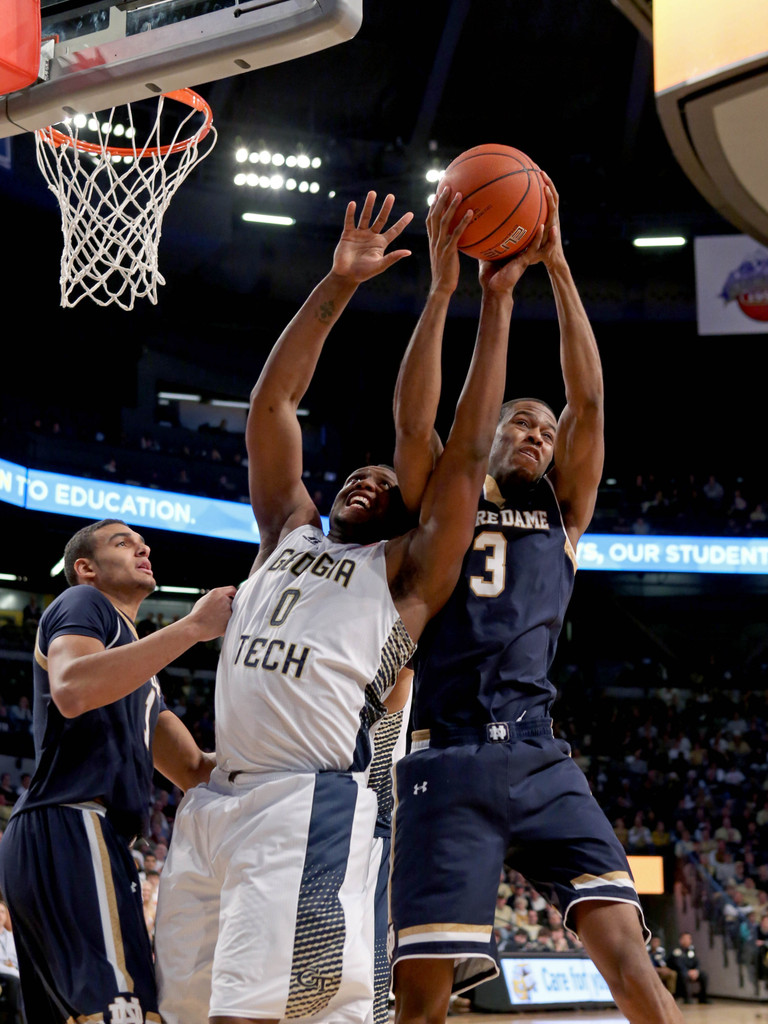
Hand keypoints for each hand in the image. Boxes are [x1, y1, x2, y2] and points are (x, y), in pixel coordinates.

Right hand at [186, 585, 235, 641]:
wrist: (194, 627)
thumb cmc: (197, 615)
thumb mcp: (204, 600)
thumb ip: (215, 597)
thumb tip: (222, 597)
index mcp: (217, 593)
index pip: (231, 589)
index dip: (233, 594)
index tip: (233, 597)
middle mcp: (224, 600)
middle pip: (232, 602)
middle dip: (228, 606)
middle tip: (219, 612)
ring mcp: (228, 610)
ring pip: (232, 612)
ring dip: (227, 615)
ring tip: (215, 620)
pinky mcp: (229, 620)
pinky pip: (231, 621)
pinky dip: (226, 623)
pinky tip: (217, 625)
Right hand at [331, 192, 412, 282]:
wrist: (346, 275)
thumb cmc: (363, 273)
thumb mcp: (380, 266)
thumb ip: (392, 258)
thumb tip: (408, 252)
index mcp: (381, 244)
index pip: (394, 231)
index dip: (402, 223)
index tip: (411, 213)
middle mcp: (371, 236)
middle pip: (381, 219)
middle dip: (386, 208)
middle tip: (391, 196)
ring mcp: (360, 234)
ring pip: (365, 216)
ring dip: (369, 205)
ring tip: (372, 193)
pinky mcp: (348, 234)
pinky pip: (350, 221)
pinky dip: (350, 213)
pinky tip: (353, 203)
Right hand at [426, 185, 472, 295]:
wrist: (441, 287)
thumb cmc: (445, 274)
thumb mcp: (444, 257)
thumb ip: (448, 245)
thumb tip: (457, 238)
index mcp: (432, 241)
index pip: (430, 220)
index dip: (433, 206)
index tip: (437, 194)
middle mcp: (434, 240)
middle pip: (435, 216)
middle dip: (440, 200)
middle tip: (447, 186)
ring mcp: (440, 245)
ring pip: (444, 221)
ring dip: (452, 206)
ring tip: (459, 193)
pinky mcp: (449, 251)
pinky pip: (456, 233)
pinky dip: (463, 222)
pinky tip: (470, 213)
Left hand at [477, 172, 563, 294]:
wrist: (496, 288)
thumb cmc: (490, 269)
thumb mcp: (484, 245)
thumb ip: (479, 231)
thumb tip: (465, 216)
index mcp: (516, 234)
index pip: (524, 211)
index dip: (527, 194)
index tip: (527, 175)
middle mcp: (523, 238)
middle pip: (536, 210)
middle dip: (541, 192)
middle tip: (542, 173)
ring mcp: (527, 247)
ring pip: (541, 223)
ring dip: (547, 208)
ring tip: (549, 192)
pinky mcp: (527, 259)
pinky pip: (535, 245)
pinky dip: (540, 236)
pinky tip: (544, 226)